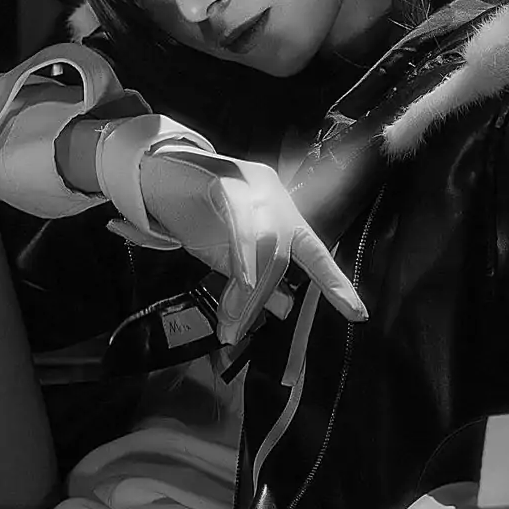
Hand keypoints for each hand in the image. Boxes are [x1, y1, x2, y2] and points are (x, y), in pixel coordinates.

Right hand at [133, 151, 369, 344]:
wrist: (152, 176)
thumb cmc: (193, 215)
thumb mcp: (227, 256)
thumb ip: (257, 280)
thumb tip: (285, 310)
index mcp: (283, 213)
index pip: (315, 253)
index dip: (335, 283)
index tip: (357, 314)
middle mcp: (275, 195)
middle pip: (282, 255)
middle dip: (260, 298)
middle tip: (235, 331)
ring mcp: (252, 184)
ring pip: (264, 243)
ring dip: (246, 289)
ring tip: (228, 322)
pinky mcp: (225, 180)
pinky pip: (240, 223)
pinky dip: (244, 255)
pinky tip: (243, 280)